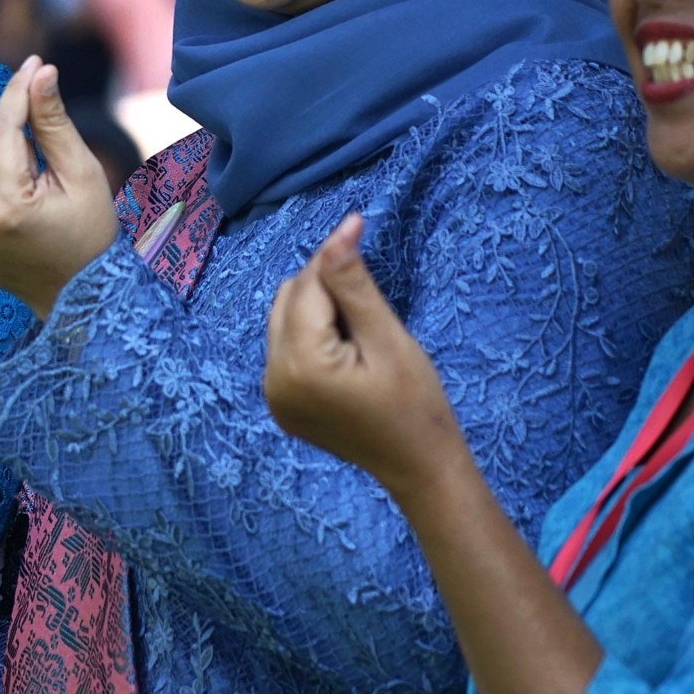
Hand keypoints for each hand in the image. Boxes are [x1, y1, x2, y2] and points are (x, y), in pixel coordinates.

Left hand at [0, 57, 117, 316]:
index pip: (3, 126)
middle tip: (34, 164)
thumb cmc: (86, 230)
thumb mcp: (81, 173)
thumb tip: (40, 71)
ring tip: (16, 181)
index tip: (34, 63)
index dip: (20, 90)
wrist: (71, 292)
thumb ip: (53, 121)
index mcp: (6, 204)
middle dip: (5, 132)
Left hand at [262, 214, 464, 500]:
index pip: (306, 286)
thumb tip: (340, 228)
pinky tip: (346, 354)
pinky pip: (285, 349)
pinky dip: (309, 336)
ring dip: (315, 310)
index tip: (357, 225)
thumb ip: (355, 285)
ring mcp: (273, 395)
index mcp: (299, 363)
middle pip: (288, 300)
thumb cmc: (416, 404)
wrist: (420, 468)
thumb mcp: (388, 338)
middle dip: (324, 287)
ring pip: (283, 321)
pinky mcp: (280, 405)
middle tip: (369, 307)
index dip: (332, 257)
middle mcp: (273, 378)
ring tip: (360, 334)